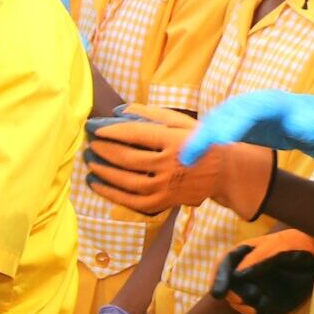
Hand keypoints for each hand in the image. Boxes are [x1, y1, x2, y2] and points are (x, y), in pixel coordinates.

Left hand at [86, 104, 273, 218]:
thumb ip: (151, 114)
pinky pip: (129, 200)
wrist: (224, 173)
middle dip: (104, 151)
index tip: (95, 129)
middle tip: (89, 144)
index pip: (137, 135)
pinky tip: (95, 183)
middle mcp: (170, 164)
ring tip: (89, 161)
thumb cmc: (198, 142)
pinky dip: (109, 192)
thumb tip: (119, 110)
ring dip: (102, 171)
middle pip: (127, 158)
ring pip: (126, 180)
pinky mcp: (162, 202)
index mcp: (175, 141)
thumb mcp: (181, 122)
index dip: (112, 132)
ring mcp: (166, 186)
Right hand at [182, 89, 313, 167]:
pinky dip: (205, 140)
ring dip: (200, 138)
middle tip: (188, 155)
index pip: (248, 110)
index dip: (231, 123)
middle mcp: (256, 103)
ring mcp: (248, 112)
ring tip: (185, 158)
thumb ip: (309, 125)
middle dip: (206, 133)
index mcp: (276, 102)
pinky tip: (193, 154)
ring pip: (218, 120)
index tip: (217, 141)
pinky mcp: (243, 123)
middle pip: (226, 114)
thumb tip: (296, 123)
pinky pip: (219, 128)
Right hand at [211, 230, 313, 313]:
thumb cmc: (295, 244)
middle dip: (235, 298)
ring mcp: (254, 288)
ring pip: (240, 303)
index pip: (222, 267)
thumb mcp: (278, 246)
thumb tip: (237, 275)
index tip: (219, 294)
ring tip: (259, 310)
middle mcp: (243, 274)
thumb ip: (258, 258)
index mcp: (241, 256)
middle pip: (228, 289)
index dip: (218, 280)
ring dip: (246, 309)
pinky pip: (256, 313)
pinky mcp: (266, 300)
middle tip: (248, 301)